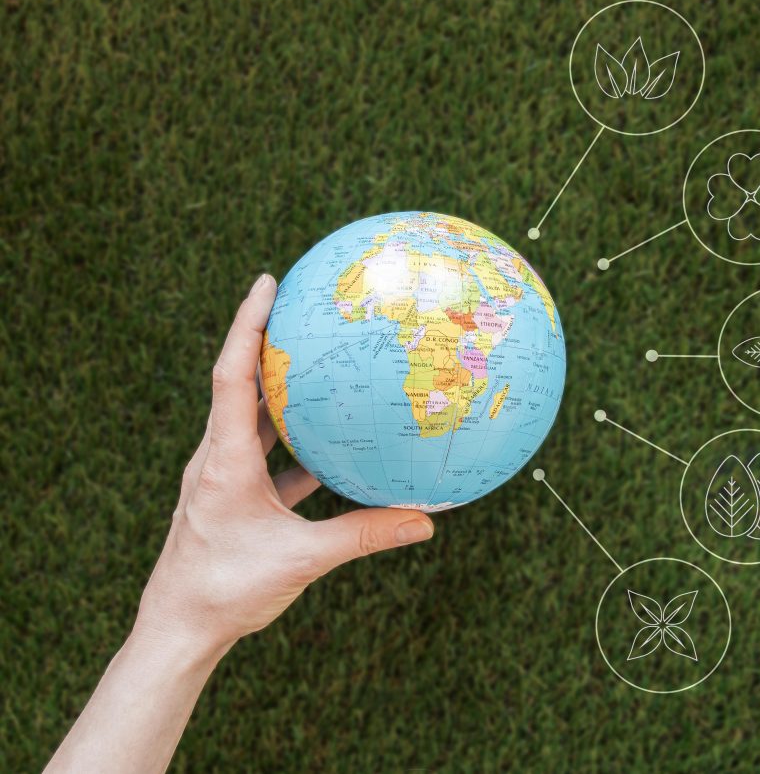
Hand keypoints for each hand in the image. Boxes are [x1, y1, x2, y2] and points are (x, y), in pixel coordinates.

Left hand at [134, 274, 434, 655]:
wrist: (180, 630)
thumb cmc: (227, 592)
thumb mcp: (301, 560)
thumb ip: (364, 535)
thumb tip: (425, 522)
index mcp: (224, 459)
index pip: (232, 374)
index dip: (248, 324)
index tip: (267, 282)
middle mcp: (217, 458)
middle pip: (239, 383)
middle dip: (266, 341)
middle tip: (299, 305)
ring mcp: (222, 476)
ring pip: (252, 419)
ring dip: (280, 390)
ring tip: (317, 363)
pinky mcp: (232, 497)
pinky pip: (266, 456)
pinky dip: (294, 443)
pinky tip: (329, 444)